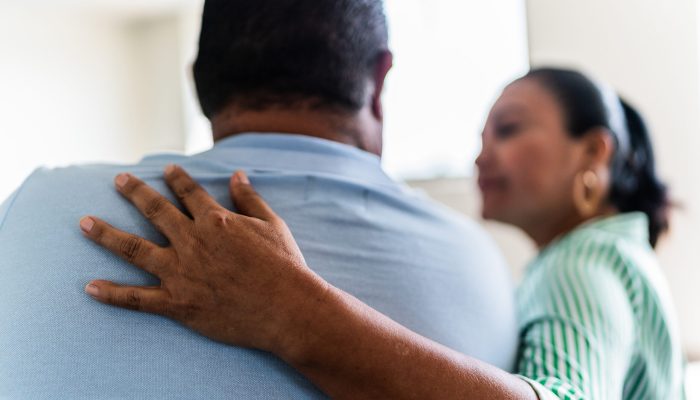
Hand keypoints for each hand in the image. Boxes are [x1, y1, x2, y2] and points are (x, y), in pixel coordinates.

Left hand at [80, 165, 329, 354]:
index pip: (188, 193)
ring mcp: (181, 272)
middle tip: (118, 180)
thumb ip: (250, 199)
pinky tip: (90, 287)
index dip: (176, 178)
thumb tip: (237, 175)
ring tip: (84, 223)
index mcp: (215, 220)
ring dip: (106, 234)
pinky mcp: (177, 303)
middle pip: (154, 210)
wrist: (286, 307)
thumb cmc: (283, 265)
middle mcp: (191, 241)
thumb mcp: (272, 225)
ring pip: (134, 249)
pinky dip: (112, 294)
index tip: (166, 169)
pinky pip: (137, 298)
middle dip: (134, 192)